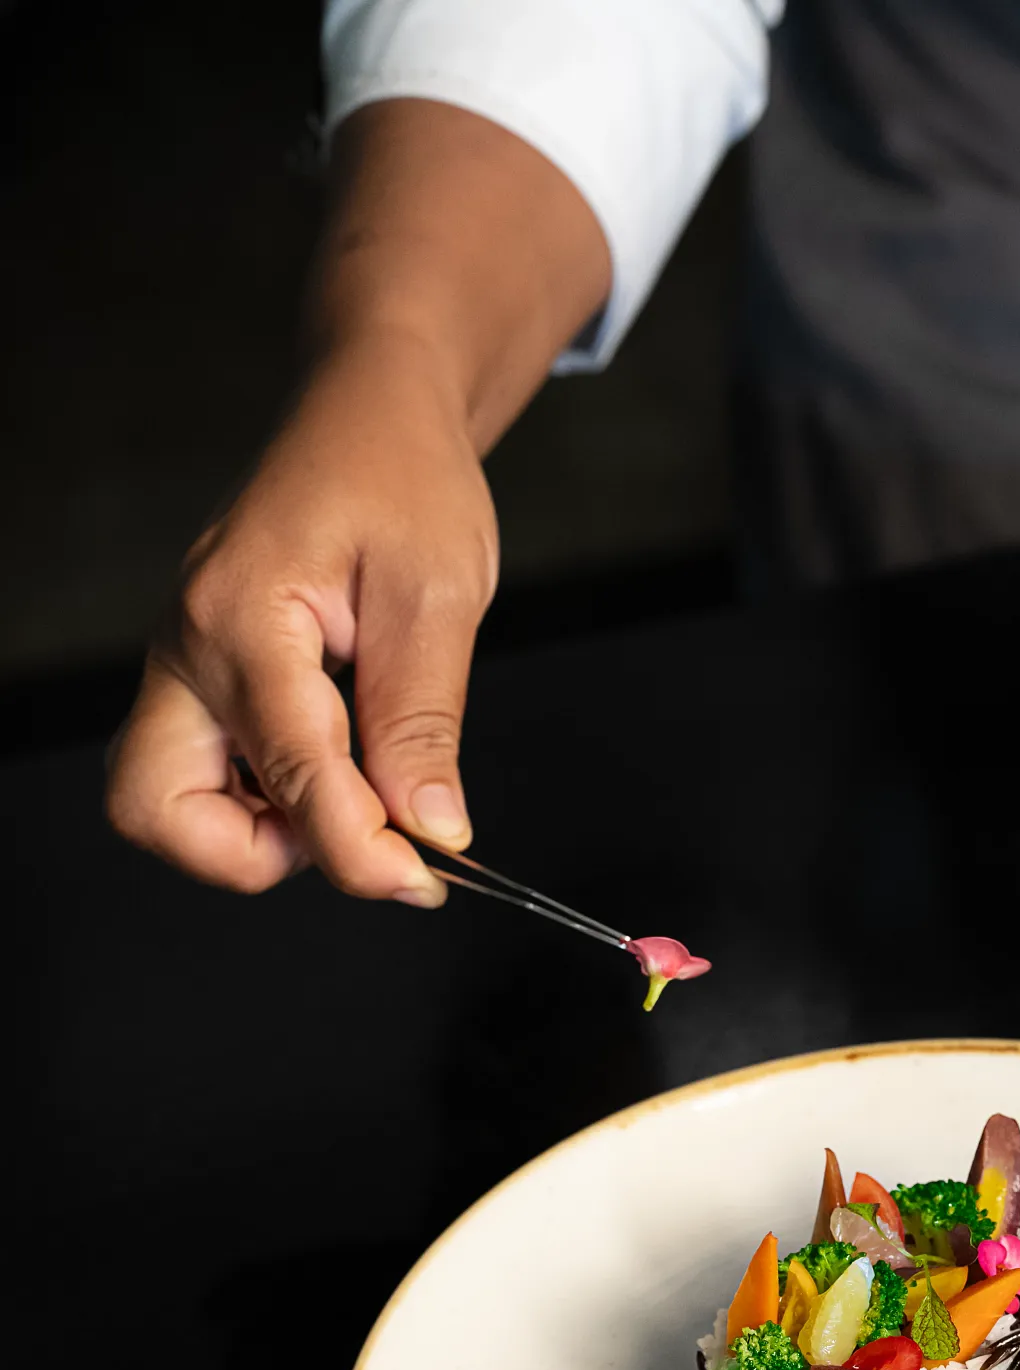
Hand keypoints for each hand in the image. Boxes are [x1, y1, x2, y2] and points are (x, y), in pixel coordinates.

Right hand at [107, 333, 497, 902]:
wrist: (372, 414)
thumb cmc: (402, 476)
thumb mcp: (440, 595)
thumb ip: (423, 720)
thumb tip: (430, 830)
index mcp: (244, 616)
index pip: (290, 775)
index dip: (359, 851)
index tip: (422, 880)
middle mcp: (189, 647)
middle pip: (155, 808)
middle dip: (253, 853)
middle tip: (356, 828)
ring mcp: (186, 665)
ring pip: (169, 801)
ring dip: (260, 828)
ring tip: (357, 786)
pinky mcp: (203, 679)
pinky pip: (204, 773)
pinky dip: (266, 797)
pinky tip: (339, 764)